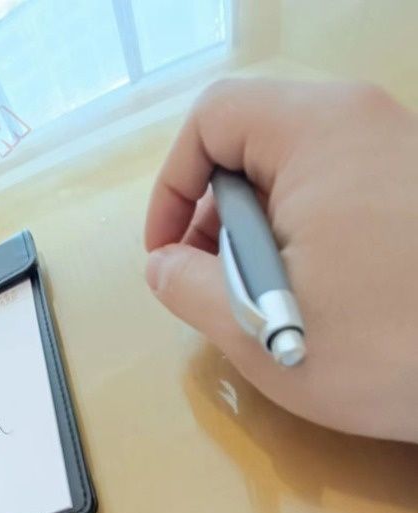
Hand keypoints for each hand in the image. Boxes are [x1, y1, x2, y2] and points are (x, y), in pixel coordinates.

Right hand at [145, 79, 417, 442]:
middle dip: (215, 215)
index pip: (213, 119)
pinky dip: (307, 235)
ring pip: (296, 173)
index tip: (167, 253)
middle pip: (254, 143)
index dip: (172, 185)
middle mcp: (365, 123)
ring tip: (267, 301)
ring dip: (260, 232)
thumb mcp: (254, 329)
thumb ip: (185, 287)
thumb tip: (163, 266)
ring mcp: (401, 153)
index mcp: (319, 132)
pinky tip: (317, 297)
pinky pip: (340, 192)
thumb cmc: (381, 349)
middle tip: (210, 284)